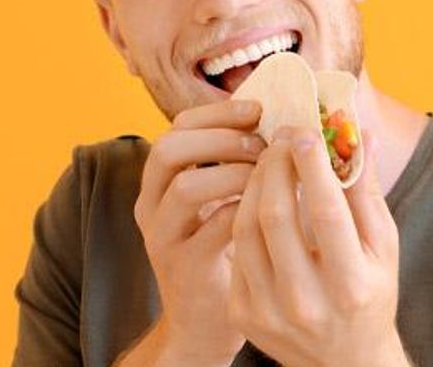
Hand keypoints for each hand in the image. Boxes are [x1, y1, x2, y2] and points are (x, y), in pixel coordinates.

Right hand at [133, 98, 267, 364]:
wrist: (203, 323)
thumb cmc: (223, 251)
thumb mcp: (218, 202)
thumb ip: (233, 165)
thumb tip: (280, 120)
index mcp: (161, 181)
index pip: (177, 126)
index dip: (218, 112)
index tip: (258, 109)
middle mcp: (152, 205)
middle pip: (170, 148)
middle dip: (221, 138)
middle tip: (262, 144)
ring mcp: (163, 237)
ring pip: (186, 186)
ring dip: (233, 172)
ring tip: (267, 176)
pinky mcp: (185, 266)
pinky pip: (212, 227)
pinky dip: (244, 209)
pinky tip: (270, 210)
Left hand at [226, 125, 407, 366]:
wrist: (344, 362)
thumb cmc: (371, 294)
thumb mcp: (383, 248)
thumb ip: (367, 191)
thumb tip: (360, 133)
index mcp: (350, 286)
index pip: (327, 212)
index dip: (313, 167)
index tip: (306, 132)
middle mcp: (305, 303)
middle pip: (276, 215)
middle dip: (276, 165)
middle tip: (282, 137)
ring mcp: (268, 311)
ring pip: (246, 228)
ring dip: (254, 184)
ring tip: (268, 159)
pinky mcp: (243, 312)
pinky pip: (236, 249)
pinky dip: (243, 213)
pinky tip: (255, 193)